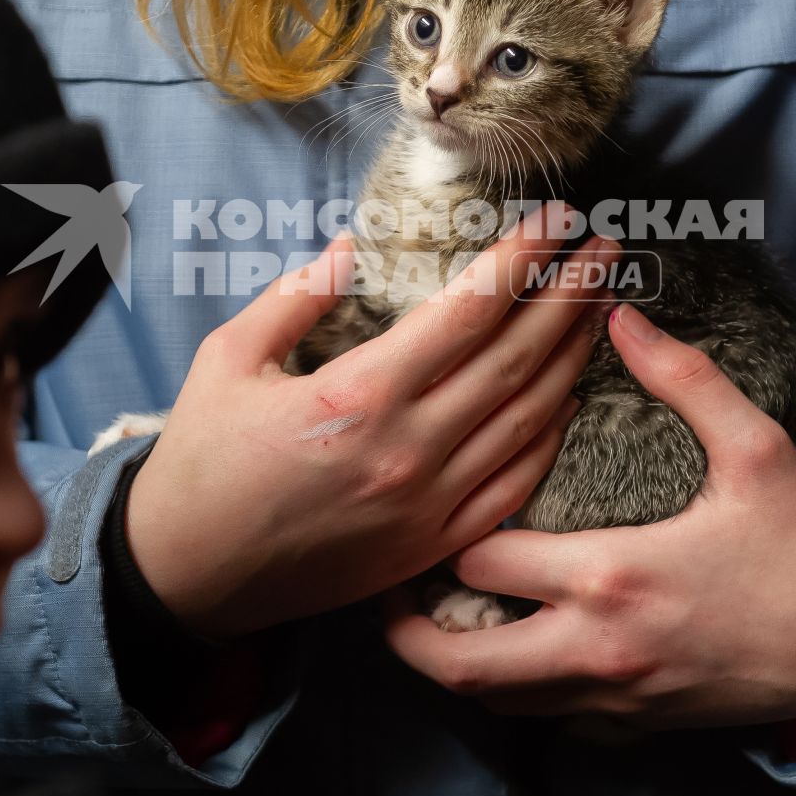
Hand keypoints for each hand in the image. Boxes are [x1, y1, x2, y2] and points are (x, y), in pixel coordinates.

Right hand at [126, 206, 617, 639]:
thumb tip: (351, 249)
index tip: (557, 220)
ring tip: (599, 306)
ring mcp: (428, 505)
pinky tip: (569, 396)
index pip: (469, 312)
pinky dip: (550, 436)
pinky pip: (514, 486)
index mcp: (359, 394)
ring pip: (527, 420)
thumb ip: (295, 297)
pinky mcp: (431, 545)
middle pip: (516, 360)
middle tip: (607, 250)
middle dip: (570, 296)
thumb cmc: (201, 462)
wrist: (187, 574)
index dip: (523, 260)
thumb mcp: (227, 359)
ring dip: (571, 357)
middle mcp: (408, 450)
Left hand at [384, 302, 795, 728]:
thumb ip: (681, 376)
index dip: (449, 531)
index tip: (439, 504)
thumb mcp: (753, 446)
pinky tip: (514, 656)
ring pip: (498, 705)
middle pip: (462, 663)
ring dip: (457, 667)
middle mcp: (597, 646)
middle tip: (387, 592)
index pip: (483, 558)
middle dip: (410, 631)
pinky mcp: (637, 726)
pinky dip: (519, 696)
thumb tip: (620, 311)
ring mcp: (614, 697)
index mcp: (610, 573)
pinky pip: (551, 724)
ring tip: (433, 623)